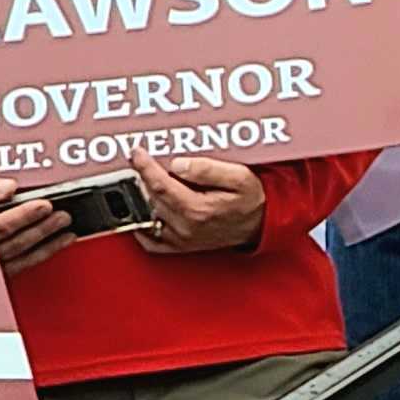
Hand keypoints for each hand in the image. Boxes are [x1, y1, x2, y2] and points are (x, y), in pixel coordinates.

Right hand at [0, 177, 75, 274]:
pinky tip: (54, 245)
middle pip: (14, 244)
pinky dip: (39, 256)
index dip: (24, 215)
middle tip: (63, 217)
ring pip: (19, 259)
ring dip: (47, 246)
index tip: (44, 205)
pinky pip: (19, 268)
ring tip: (67, 232)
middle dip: (41, 229)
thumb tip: (9, 188)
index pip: (0, 226)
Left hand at [135, 155, 264, 253]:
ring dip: (138, 198)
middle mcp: (186, 227)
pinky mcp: (181, 247)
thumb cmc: (251, 201)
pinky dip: (140, 228)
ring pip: (146, 217)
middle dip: (140, 178)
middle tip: (139, 162)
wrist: (262, 225)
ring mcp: (182, 239)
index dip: (144, 166)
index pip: (159, 185)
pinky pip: (150, 242)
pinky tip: (140, 212)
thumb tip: (178, 164)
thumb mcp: (240, 177)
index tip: (137, 152)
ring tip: (139, 181)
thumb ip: (208, 169)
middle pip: (149, 199)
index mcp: (197, 209)